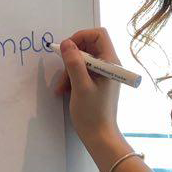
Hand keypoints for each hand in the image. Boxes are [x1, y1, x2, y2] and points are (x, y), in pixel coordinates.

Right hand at [53, 27, 122, 143]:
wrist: (99, 136)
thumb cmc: (92, 113)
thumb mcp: (80, 86)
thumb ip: (74, 63)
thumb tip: (66, 43)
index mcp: (111, 62)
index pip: (99, 34)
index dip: (81, 36)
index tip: (68, 48)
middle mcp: (109, 65)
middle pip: (89, 46)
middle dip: (72, 57)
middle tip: (62, 70)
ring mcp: (103, 74)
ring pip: (83, 60)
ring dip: (69, 70)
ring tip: (61, 88)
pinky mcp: (97, 82)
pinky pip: (82, 71)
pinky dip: (71, 78)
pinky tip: (64, 91)